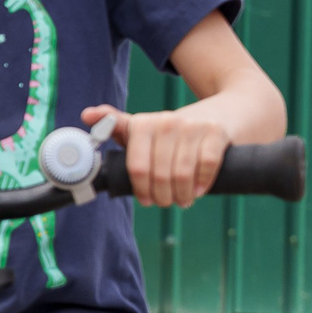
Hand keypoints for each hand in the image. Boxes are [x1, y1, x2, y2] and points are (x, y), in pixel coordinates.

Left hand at [84, 104, 226, 207]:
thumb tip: (86, 115)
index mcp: (144, 124)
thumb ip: (116, 125)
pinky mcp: (216, 133)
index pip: (136, 167)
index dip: (141, 189)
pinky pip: (206, 166)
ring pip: (182, 175)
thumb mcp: (145, 127)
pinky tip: (198, 190)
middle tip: (165, 202)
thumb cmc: (176, 128)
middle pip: (160, 175)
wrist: (225, 109)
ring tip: (181, 200)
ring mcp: (193, 126)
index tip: (145, 200)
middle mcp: (167, 122)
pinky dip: (202, 184)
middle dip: (162, 197)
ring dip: (182, 195)